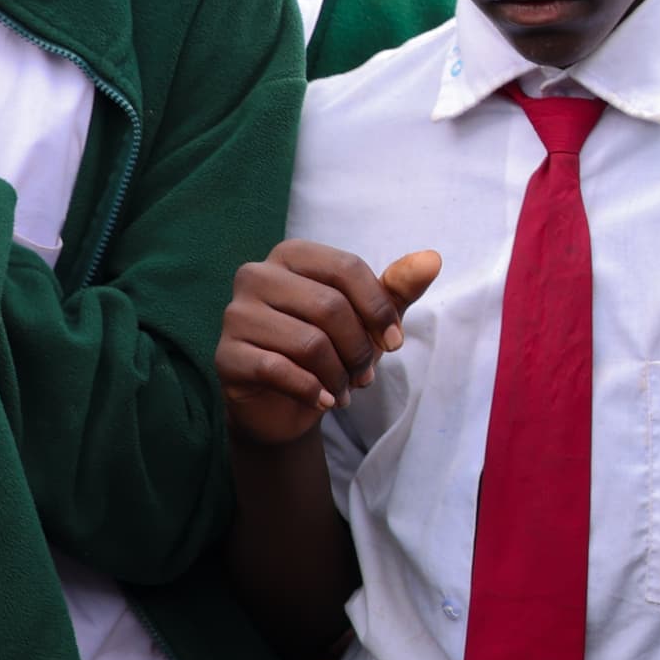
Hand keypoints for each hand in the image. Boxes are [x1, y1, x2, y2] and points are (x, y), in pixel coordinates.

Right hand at [216, 243, 437, 444]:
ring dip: (338, 374)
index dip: (379, 309)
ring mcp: (235, 315)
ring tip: (344, 388)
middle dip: (360, 349)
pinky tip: (324, 401)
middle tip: (366, 375)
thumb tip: (432, 259)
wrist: (283, 403)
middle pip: (330, 307)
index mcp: (291, 255)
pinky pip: (279, 370)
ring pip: (308, 343)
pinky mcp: (226, 355)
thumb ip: (397, 288)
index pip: (347, 268)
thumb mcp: (368, 317)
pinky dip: (312, 391)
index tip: (394, 343)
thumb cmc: (329, 348)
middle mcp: (256, 276)